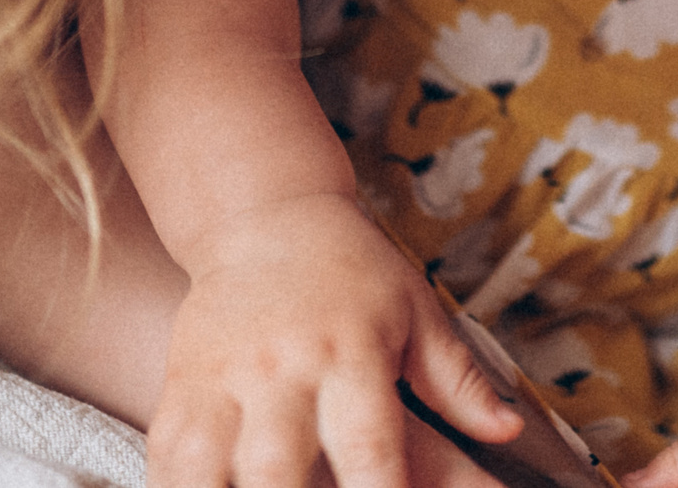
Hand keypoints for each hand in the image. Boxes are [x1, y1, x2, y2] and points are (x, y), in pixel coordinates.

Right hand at [150, 192, 520, 487]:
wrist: (266, 214)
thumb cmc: (353, 271)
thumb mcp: (416, 312)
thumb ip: (458, 380)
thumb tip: (509, 431)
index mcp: (352, 353)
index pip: (368, 446)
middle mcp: (285, 370)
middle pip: (279, 469)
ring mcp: (224, 380)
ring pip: (210, 469)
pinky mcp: (181, 388)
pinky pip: (168, 458)